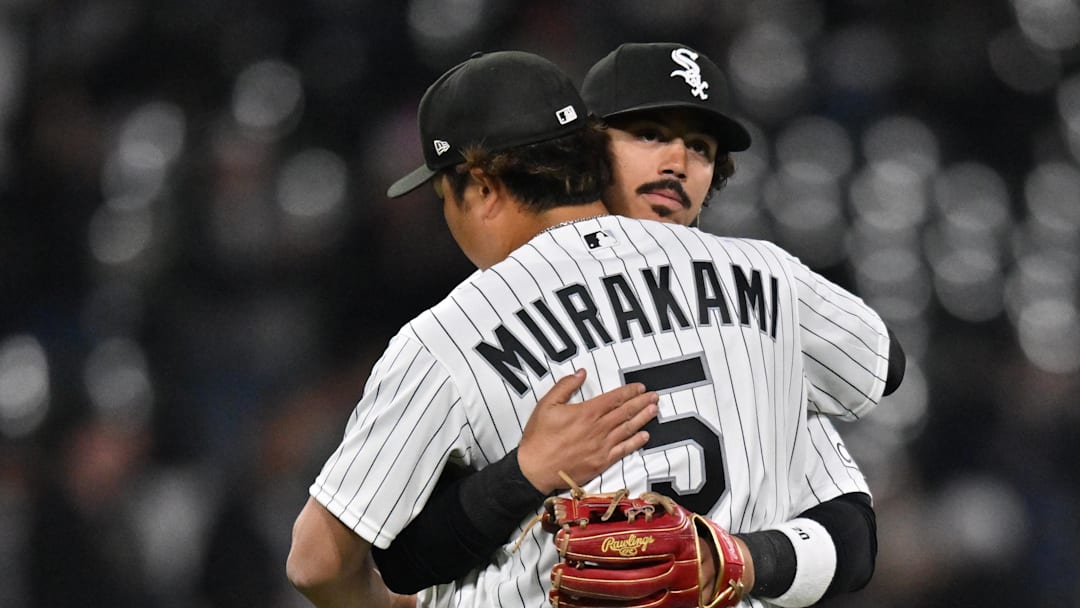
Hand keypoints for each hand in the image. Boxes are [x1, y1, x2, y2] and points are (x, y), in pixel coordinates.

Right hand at [517, 369, 657, 493]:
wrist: (535, 469)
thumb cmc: (538, 439)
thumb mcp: (546, 404)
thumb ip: (565, 386)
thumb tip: (580, 373)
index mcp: (586, 413)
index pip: (614, 398)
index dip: (629, 392)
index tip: (640, 387)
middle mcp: (598, 429)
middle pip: (625, 412)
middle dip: (642, 402)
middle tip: (654, 396)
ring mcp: (601, 446)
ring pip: (628, 429)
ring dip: (643, 418)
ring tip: (654, 410)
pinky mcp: (601, 462)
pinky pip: (624, 450)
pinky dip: (636, 442)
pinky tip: (644, 436)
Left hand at [542, 491, 746, 607]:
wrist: (727, 568)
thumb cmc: (689, 535)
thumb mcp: (669, 515)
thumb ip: (636, 512)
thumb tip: (590, 507)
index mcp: (678, 539)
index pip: (629, 542)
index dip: (594, 543)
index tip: (566, 539)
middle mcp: (680, 570)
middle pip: (627, 577)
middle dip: (587, 575)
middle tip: (557, 569)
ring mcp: (678, 596)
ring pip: (628, 602)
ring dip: (590, 598)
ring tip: (560, 591)